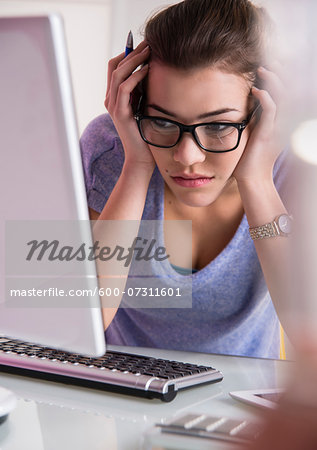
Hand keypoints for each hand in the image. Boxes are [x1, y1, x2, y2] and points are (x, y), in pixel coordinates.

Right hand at [105, 41, 155, 169]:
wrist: (142, 158)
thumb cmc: (147, 134)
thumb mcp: (146, 106)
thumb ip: (145, 91)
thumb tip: (155, 70)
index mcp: (115, 97)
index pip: (116, 67)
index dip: (128, 53)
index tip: (146, 45)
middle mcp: (111, 99)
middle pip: (114, 65)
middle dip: (131, 51)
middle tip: (149, 42)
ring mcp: (113, 106)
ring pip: (118, 73)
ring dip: (134, 59)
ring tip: (149, 51)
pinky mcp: (120, 113)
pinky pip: (124, 88)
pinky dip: (135, 76)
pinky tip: (148, 70)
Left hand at [233, 66, 285, 183]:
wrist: (251, 178)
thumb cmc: (251, 157)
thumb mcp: (257, 132)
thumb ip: (259, 117)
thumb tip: (253, 99)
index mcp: (282, 121)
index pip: (289, 94)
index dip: (284, 77)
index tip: (272, 65)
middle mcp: (284, 123)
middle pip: (290, 91)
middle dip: (282, 73)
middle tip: (269, 62)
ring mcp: (278, 128)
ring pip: (283, 98)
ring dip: (274, 81)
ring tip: (262, 70)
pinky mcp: (268, 134)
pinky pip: (271, 111)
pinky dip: (265, 98)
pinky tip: (255, 91)